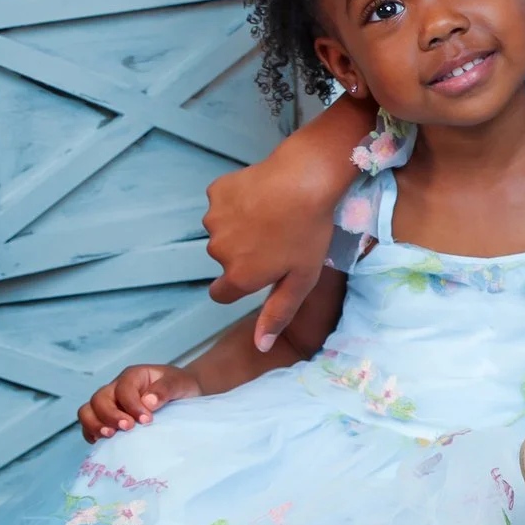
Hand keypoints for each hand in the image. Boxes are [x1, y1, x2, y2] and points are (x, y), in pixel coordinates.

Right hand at [78, 364, 202, 440]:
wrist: (181, 393)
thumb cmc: (179, 386)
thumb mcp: (178, 383)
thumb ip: (165, 389)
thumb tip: (147, 402)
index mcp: (133, 376)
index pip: (123, 389)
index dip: (132, 405)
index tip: (147, 420)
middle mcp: (116, 388)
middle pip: (99, 399)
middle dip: (110, 415)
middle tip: (128, 428)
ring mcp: (109, 403)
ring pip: (87, 410)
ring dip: (95, 424)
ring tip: (110, 436)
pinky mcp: (107, 418)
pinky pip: (89, 424)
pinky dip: (90, 433)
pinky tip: (101, 443)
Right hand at [203, 97, 369, 350]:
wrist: (306, 178)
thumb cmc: (310, 231)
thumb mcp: (301, 280)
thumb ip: (277, 314)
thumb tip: (261, 347)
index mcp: (239, 277)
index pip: (221, 294)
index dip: (241, 283)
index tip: (259, 270)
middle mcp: (218, 251)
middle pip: (224, 259)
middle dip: (243, 253)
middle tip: (276, 236)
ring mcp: (214, 220)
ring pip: (222, 230)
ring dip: (239, 225)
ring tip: (271, 213)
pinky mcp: (216, 192)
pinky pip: (221, 202)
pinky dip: (236, 200)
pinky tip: (261, 194)